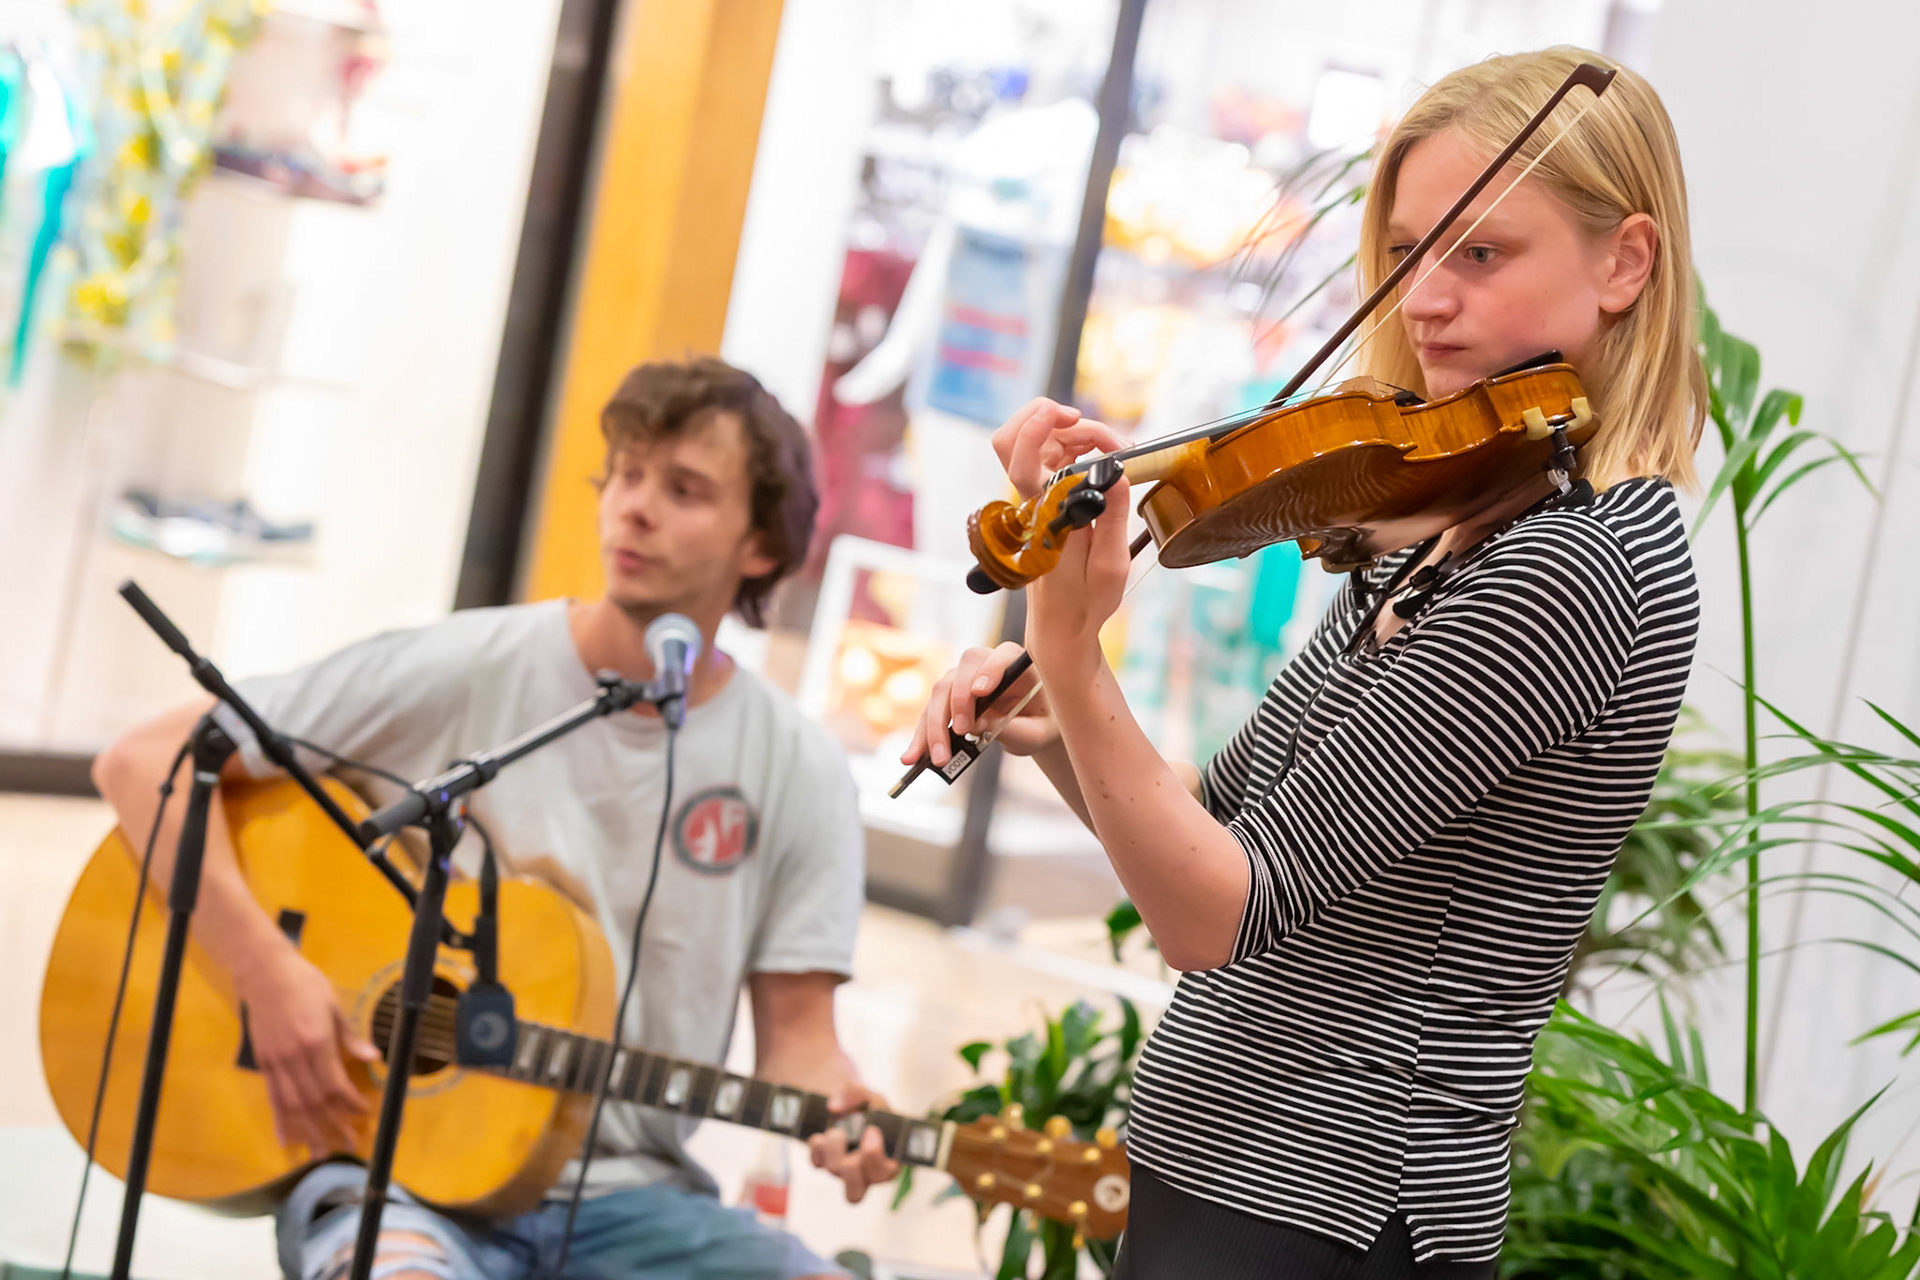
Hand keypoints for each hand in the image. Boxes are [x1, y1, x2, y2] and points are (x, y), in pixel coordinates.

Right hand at [233, 946, 377, 1154]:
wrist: (265, 973)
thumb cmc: (305, 985)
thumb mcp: (334, 1006)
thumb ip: (350, 1037)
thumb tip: (374, 1056)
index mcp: (316, 1042)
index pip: (335, 1084)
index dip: (350, 1104)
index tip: (365, 1113)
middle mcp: (295, 1058)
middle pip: (315, 1101)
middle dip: (333, 1125)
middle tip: (349, 1144)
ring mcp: (276, 1063)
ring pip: (293, 1106)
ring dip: (308, 1131)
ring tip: (320, 1152)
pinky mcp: (264, 1063)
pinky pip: (273, 1098)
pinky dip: (281, 1120)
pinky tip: (287, 1139)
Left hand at [807, 1086, 899, 1202]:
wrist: (849, 1106)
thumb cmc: (868, 1107)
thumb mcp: (870, 1096)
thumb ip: (857, 1094)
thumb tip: (833, 1107)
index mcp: (888, 1159)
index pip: (885, 1173)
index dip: (875, 1157)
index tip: (871, 1130)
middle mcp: (865, 1172)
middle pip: (856, 1192)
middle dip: (848, 1166)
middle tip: (847, 1137)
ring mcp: (844, 1170)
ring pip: (835, 1173)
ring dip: (831, 1150)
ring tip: (834, 1130)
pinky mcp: (825, 1162)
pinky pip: (817, 1162)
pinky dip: (816, 1147)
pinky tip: (821, 1133)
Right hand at [907, 642, 1056, 769]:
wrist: (1030, 726)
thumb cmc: (1039, 723)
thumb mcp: (1037, 733)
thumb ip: (1016, 729)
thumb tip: (980, 725)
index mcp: (1016, 665)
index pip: (1002, 656)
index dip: (990, 670)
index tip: (982, 692)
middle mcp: (985, 664)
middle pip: (961, 673)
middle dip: (957, 703)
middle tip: (961, 732)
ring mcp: (962, 678)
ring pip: (939, 693)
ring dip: (934, 726)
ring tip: (937, 758)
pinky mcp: (947, 696)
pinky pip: (930, 712)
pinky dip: (921, 735)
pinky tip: (913, 756)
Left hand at [988, 400, 1134, 679]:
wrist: (1062, 623)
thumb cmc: (1085, 600)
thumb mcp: (1110, 565)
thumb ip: (1111, 518)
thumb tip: (1116, 473)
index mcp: (1045, 517)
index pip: (1019, 463)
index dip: (1035, 428)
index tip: (1071, 416)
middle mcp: (1032, 502)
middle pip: (1012, 439)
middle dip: (1049, 417)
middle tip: (1088, 423)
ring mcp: (1035, 498)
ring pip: (1037, 443)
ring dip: (1073, 432)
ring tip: (1116, 448)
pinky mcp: (1044, 499)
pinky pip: (1051, 456)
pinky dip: (1076, 444)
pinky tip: (1105, 455)